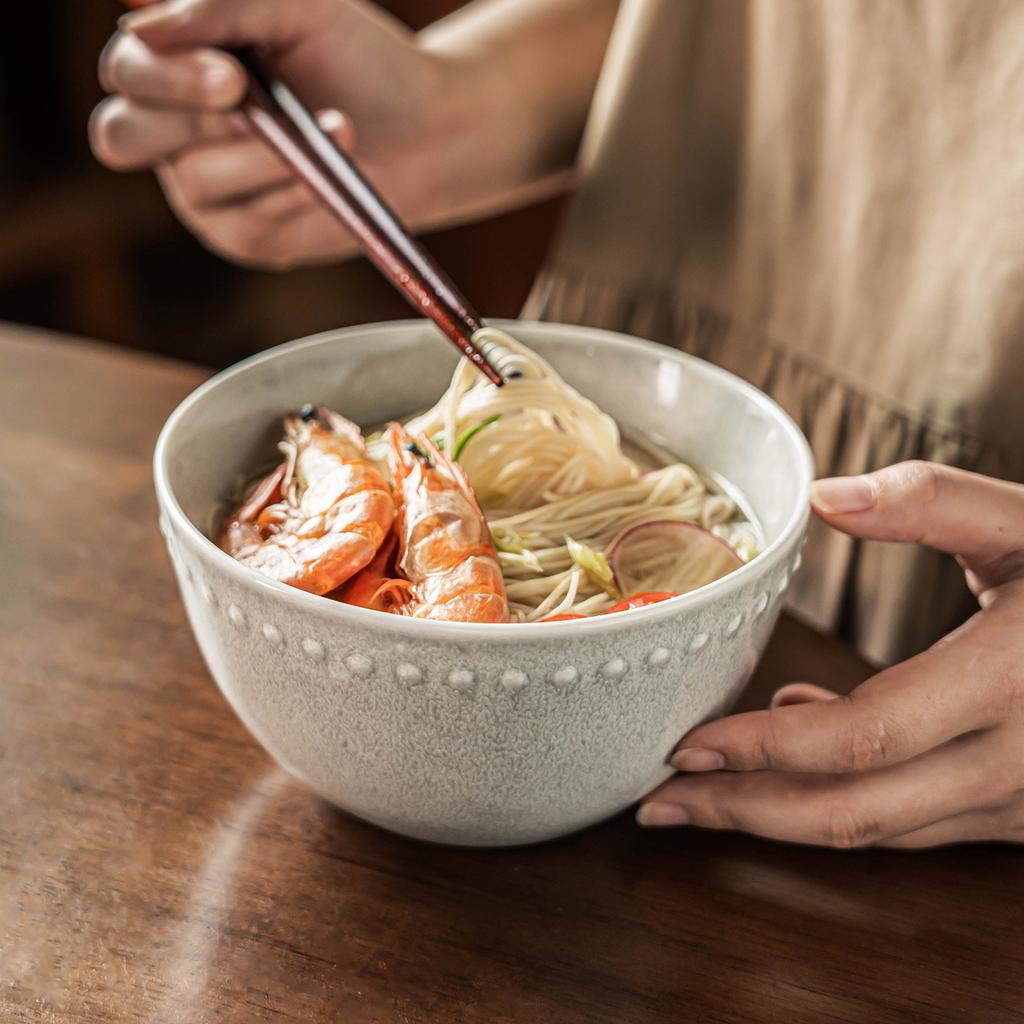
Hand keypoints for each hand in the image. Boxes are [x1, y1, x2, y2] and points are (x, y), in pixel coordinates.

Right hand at [90, 0, 616, 270]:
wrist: (424, 128)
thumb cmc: (358, 60)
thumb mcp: (299, 8)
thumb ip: (223, 5)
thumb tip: (144, 22)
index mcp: (172, 66)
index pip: (127, 72)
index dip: (166, 77)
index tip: (233, 76)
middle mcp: (173, 132)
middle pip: (122, 135)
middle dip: (191, 121)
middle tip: (250, 103)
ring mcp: (203, 189)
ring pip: (196, 182)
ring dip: (265, 158)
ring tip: (337, 130)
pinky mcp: (244, 236)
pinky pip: (246, 222)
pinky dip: (290, 195)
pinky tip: (328, 177)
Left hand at [638, 461, 1023, 847]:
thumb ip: (933, 503)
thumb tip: (826, 497)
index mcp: (1008, 682)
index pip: (861, 738)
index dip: (764, 750)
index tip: (686, 746)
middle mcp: (1015, 762)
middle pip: (854, 810)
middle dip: (746, 813)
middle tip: (659, 803)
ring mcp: (1021, 801)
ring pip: (881, 830)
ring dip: (782, 819)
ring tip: (702, 799)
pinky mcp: (1019, 811)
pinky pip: (914, 819)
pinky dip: (842, 801)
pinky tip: (794, 757)